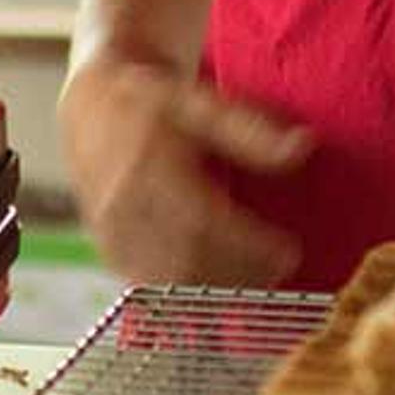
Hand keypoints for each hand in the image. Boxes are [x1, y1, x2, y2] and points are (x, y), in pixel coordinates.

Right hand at [58, 56, 313, 286]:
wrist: (91, 108)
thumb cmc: (153, 102)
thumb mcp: (201, 102)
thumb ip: (249, 129)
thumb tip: (303, 146)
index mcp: (149, 164)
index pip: (204, 222)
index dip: (250, 246)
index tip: (290, 253)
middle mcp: (125, 203)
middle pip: (188, 259)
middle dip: (240, 274)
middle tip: (280, 271)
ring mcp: (112, 231)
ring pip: (168, 279)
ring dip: (217, 288)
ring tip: (255, 280)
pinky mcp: (107, 248)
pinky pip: (147, 285)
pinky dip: (184, 292)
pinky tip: (216, 283)